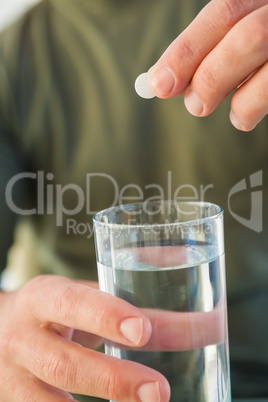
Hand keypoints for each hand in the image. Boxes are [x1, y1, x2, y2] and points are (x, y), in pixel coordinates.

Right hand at [0, 275, 169, 400]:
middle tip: (159, 391)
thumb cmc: (54, 313)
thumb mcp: (84, 300)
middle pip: (62, 363)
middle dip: (112, 379)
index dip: (104, 315)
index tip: (143, 330)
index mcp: (43, 297)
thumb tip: (210, 321)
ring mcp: (14, 379)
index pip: (70, 302)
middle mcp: (23, 338)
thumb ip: (138, 309)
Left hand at [149, 0, 267, 130]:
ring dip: (244, 102)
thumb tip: (167, 81)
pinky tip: (249, 113)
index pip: (224, 12)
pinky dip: (260, 108)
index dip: (187, 50)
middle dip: (212, 77)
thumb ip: (211, 47)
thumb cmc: (263, 42)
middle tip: (196, 105)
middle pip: (250, 37)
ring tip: (235, 115)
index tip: (159, 84)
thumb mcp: (244, 27)